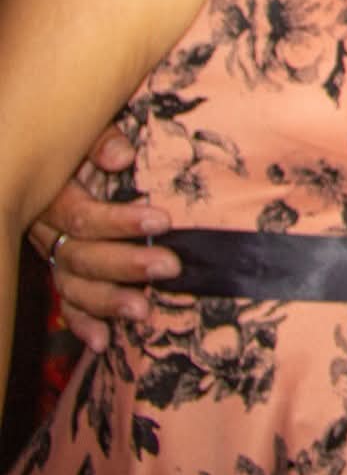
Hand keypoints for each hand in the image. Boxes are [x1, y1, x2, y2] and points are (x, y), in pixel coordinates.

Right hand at [27, 127, 178, 350]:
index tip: (162, 221)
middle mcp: (47, 231)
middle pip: (79, 256)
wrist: (55, 157)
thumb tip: (120, 155)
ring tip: (143, 310)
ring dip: (108, 302)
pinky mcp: (62, 274)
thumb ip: (101, 140)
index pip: (81, 217)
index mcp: (52, 196)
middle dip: (126, 264)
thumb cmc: (85, 143)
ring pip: (73, 286)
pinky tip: (102, 342)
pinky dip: (83, 324)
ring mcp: (53, 256)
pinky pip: (67, 305)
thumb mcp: (89, 131)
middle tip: (170, 266)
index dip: (120, 222)